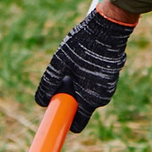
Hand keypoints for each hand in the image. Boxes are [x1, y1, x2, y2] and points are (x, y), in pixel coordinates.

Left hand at [35, 7, 135, 131]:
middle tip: (63, 74)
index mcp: (91, 100)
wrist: (109, 27)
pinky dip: (85, 77)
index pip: (77, 124)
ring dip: (77, 84)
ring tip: (75, 62)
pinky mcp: (111, 77)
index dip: (63, 119)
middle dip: (68, 96)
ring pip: (86, 94)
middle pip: (79, 106)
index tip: (54, 110)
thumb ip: (49, 83)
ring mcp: (109, 88)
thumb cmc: (83, 45)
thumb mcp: (60, 63)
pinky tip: (84, 58)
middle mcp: (102, 98)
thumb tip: (40, 102)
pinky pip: (94, 84)